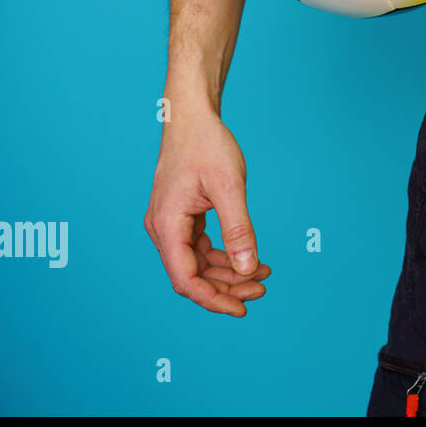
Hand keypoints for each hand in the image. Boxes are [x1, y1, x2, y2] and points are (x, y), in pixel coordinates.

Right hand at [145, 107, 270, 315]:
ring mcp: (171, 225)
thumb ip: (238, 229)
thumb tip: (248, 269)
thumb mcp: (229, 187)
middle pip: (192, 275)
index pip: (186, 279)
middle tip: (262, 289)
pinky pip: (201, 248)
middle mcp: (163, 230)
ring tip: (263, 274)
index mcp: (166, 226)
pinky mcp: (182, 218)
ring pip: (198, 264)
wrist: (192, 117)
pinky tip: (250, 259)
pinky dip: (225, 256)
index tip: (242, 309)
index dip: (213, 299)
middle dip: (226, 288)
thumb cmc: (207, 145)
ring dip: (228, 273)